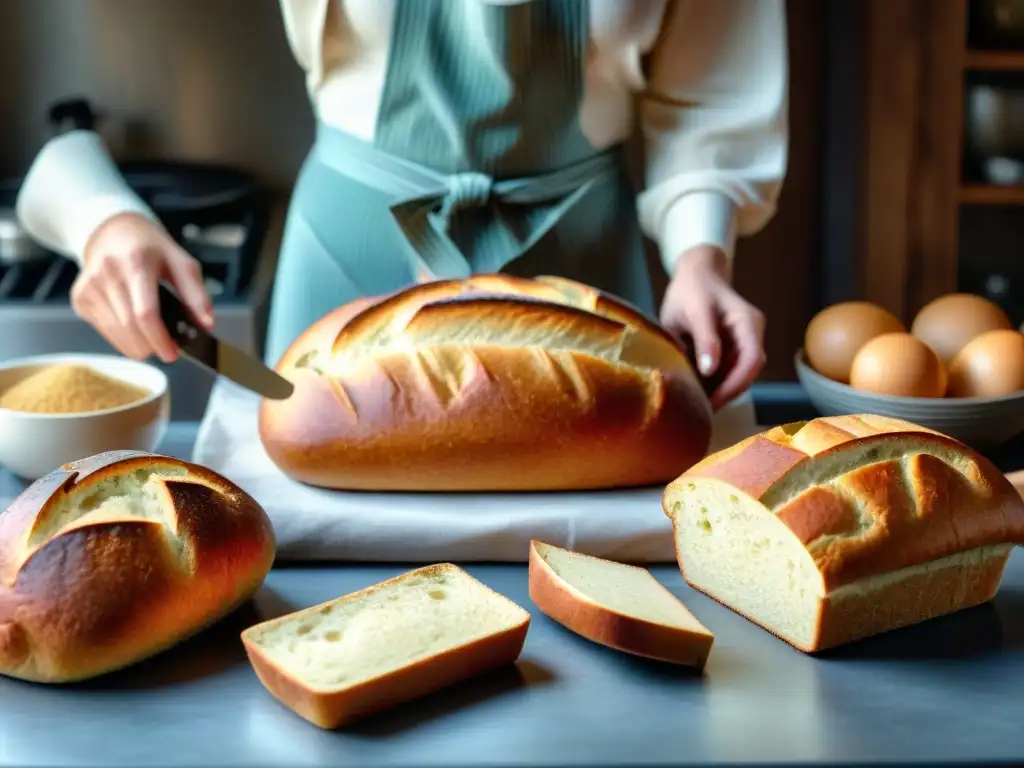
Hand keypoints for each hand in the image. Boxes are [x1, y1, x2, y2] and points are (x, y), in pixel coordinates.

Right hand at [71, 213, 213, 362]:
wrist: (112, 231)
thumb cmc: (150, 248)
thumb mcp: (181, 262)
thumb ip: (196, 293)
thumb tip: (207, 324)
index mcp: (136, 262)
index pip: (145, 312)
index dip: (159, 338)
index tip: (172, 353)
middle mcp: (107, 273)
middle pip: (129, 326)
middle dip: (150, 346)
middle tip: (167, 351)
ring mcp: (89, 286)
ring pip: (114, 332)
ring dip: (136, 346)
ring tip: (152, 343)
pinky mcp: (80, 297)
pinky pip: (102, 329)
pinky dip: (121, 338)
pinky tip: (134, 331)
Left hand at [659, 245, 765, 409]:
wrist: (694, 275)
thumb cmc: (691, 290)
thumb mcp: (694, 311)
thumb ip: (704, 338)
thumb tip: (709, 369)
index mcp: (747, 322)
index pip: (752, 360)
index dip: (735, 385)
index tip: (712, 402)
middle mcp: (751, 334)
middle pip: (748, 372)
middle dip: (727, 393)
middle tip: (702, 410)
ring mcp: (744, 342)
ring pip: (738, 374)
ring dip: (721, 390)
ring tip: (697, 404)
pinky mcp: (732, 348)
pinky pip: (729, 370)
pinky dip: (715, 383)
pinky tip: (698, 392)